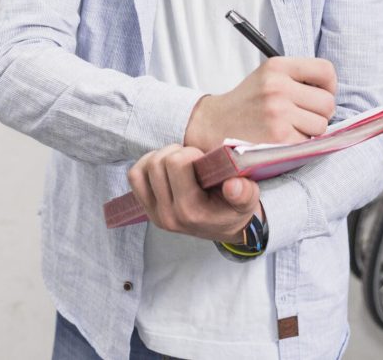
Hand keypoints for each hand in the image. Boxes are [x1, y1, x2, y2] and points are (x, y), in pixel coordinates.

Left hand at [127, 144, 261, 241]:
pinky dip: (146, 165)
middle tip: (192, 159)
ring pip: (143, 168)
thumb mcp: (248, 202)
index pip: (176, 164)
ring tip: (179, 162)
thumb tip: (233, 185)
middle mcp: (169, 216)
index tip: (203, 159)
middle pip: (157, 163)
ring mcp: (155, 214)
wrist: (224, 228)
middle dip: (176, 152)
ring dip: (161, 157)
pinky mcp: (147, 209)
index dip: (191, 153)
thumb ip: (244, 193)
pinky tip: (165, 167)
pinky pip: (134, 177)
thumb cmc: (234, 209)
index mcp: (191, 211)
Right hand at [183, 56, 336, 151]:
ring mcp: (278, 112)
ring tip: (289, 128)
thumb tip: (333, 92)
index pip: (326, 70)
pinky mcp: (278, 138)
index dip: (329, 86)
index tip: (319, 95)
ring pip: (321, 126)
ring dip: (310, 132)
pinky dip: (298, 145)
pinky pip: (308, 143)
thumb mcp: (268, 77)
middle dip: (319, 113)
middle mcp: (277, 86)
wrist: (214, 124)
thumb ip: (297, 77)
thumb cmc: (248, 103)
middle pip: (328, 103)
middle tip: (301, 117)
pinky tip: (281, 140)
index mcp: (277, 66)